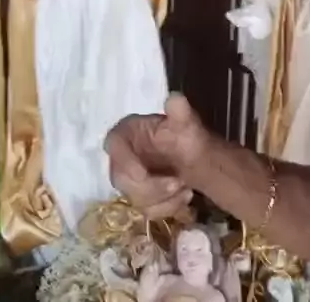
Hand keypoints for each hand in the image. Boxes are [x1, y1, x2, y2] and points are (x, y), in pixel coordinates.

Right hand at [105, 94, 208, 218]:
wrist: (195, 158)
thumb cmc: (185, 136)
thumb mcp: (186, 121)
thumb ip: (179, 111)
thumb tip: (175, 99)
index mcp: (127, 133)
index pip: (113, 145)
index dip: (123, 161)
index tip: (141, 174)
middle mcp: (122, 157)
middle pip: (121, 179)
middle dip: (150, 186)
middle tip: (177, 183)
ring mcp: (128, 180)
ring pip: (135, 199)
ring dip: (162, 198)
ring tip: (185, 187)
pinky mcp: (139, 199)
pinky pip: (146, 212)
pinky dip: (167, 208)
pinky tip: (183, 197)